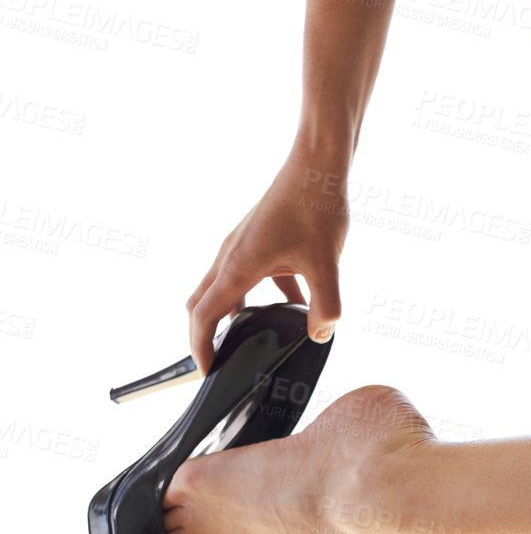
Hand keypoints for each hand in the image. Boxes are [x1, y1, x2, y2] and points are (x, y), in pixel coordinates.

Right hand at [184, 136, 350, 376]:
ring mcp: (242, 245)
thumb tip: (320, 335)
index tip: (206, 371)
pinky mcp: (258, 237)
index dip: (200, 348)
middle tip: (218, 361)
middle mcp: (231, 255)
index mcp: (237, 266)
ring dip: (232, 315)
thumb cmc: (316, 205)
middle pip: (202, 303)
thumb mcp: (326, 264)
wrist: (318, 162)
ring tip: (252, 339)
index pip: (203, 316)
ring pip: (224, 288)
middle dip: (205, 335)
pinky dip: (262, 295)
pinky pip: (250, 275)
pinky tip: (295, 305)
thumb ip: (326, 307)